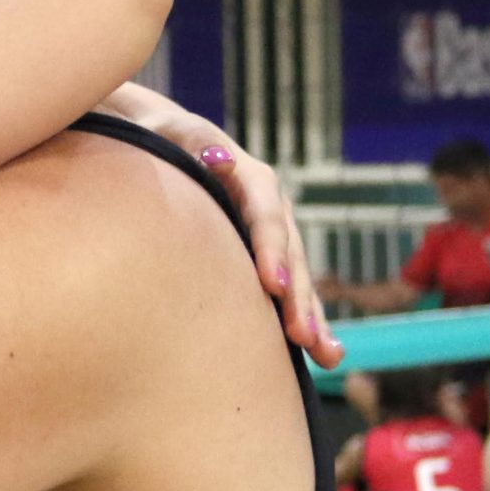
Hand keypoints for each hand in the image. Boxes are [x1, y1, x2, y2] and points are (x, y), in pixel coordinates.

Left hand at [102, 90, 341, 365]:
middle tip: (302, 336)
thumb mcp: (173, 133)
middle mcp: (271, 208)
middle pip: (290, 256)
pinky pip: (289, 291)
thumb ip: (191, 142)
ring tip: (327, 356)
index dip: (271, 251)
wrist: (166, 140)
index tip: (272, 287)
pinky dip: (305, 320)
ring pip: (298, 279)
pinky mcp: (265, 257)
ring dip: (313, 317)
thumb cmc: (162, 139)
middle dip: (298, 298)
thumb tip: (217, 157)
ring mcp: (272, 235)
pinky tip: (321, 356)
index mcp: (252, 180)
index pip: (267, 218)